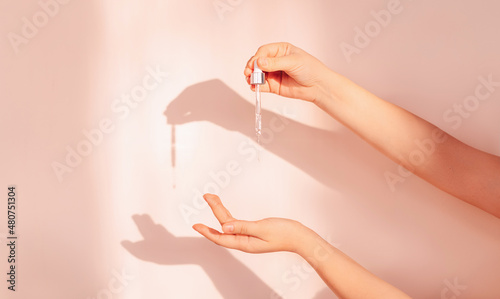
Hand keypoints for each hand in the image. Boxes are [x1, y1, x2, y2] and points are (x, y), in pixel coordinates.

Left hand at [193, 194, 310, 253]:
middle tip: (207, 196)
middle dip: (214, 212)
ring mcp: (249, 237)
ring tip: (213, 198)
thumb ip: (242, 227)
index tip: (195, 225)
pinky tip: (224, 212)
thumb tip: (223, 227)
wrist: (300, 237)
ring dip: (220, 211)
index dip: (207, 231)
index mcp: (245, 243)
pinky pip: (237, 224)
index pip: (221, 237)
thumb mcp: (262, 228)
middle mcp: (244, 241)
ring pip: (229, 224)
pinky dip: (228, 216)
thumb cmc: (284, 233)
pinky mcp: (254, 232)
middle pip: (224, 227)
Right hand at [244, 42, 333, 102]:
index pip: (264, 51)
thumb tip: (259, 62)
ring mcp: (274, 73)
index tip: (254, 64)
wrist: (318, 86)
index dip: (257, 57)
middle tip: (249, 73)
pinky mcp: (274, 86)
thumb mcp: (293, 62)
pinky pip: (261, 85)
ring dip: (252, 77)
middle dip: (252, 67)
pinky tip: (255, 87)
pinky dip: (256, 86)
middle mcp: (275, 61)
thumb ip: (275, 63)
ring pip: (258, 74)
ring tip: (251, 81)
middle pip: (258, 62)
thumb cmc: (310, 69)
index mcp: (281, 50)